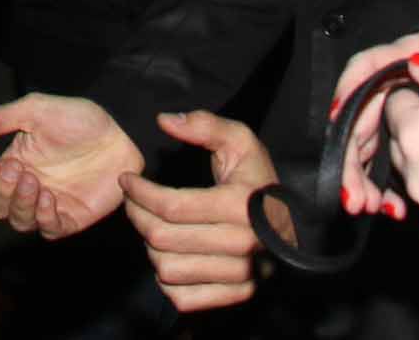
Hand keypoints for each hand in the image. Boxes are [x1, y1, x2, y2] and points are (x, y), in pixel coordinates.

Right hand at [0, 92, 142, 237]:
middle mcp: (27, 188)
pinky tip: (50, 197)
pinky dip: (44, 217)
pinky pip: (48, 229)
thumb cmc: (79, 118)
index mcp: (14, 163)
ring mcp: (49, 205)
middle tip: (16, 170)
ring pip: (18, 222)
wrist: (121, 131)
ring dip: (20, 204)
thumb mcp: (35, 111)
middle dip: (0, 192)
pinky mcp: (71, 218)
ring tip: (33, 181)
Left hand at [119, 110, 281, 313]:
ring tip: (154, 226)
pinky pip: (182, 297)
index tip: (127, 181)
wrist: (292, 225)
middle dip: (137, 216)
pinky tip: (171, 254)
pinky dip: (166, 279)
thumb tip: (164, 120)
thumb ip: (205, 125)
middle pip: (163, 238)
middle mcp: (241, 245)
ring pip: (167, 269)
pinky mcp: (236, 295)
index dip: (140, 192)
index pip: (171, 205)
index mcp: (239, 205)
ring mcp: (239, 275)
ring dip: (151, 247)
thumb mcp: (240, 142)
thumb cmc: (259, 181)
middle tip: (132, 201)